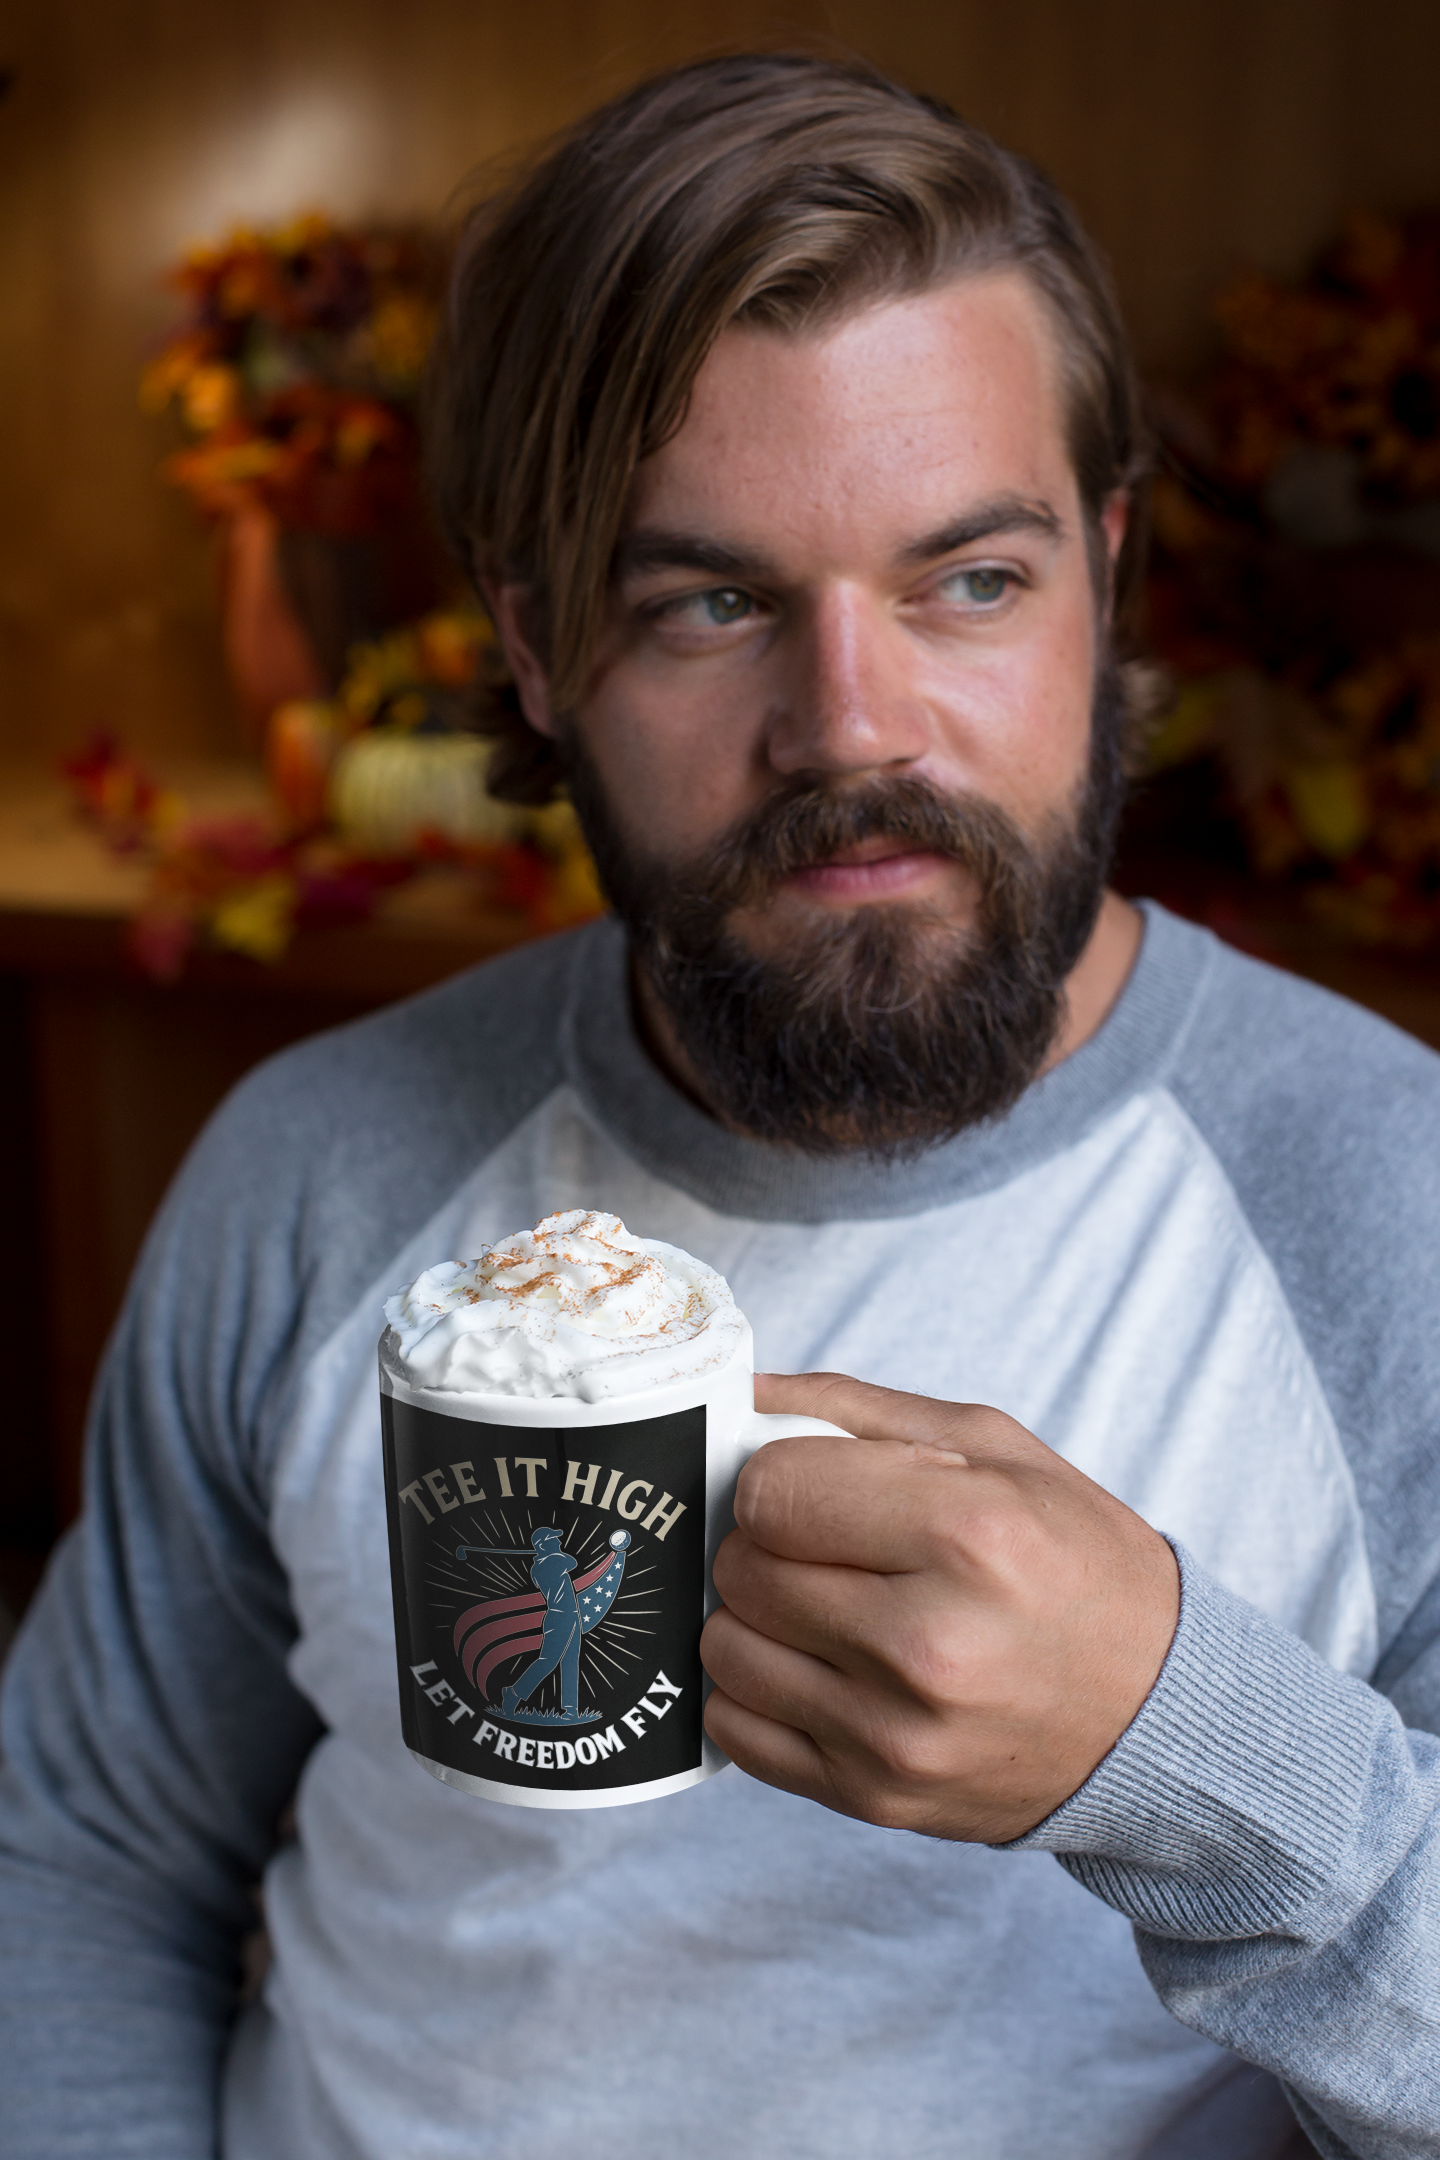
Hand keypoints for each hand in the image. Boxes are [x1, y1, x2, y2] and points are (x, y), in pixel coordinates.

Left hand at [701, 1372, 1179, 1843]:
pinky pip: (737, 1730)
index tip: (815, 1486)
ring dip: (758, 1620)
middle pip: (743, 1569)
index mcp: (969, 1534)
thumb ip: (856, 1410)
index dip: (777, 1478)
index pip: (771, 1491)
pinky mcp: (875, 1798)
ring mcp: (897, 1734)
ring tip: (827, 1607)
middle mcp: (930, 1642)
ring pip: (726, 1650)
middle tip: (829, 1547)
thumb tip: (743, 1392)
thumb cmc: (1077, 1564)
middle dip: (767, 1545)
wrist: (1156, 1715)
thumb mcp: (996, 1449)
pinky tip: (819, 1669)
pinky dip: (758, 1692)